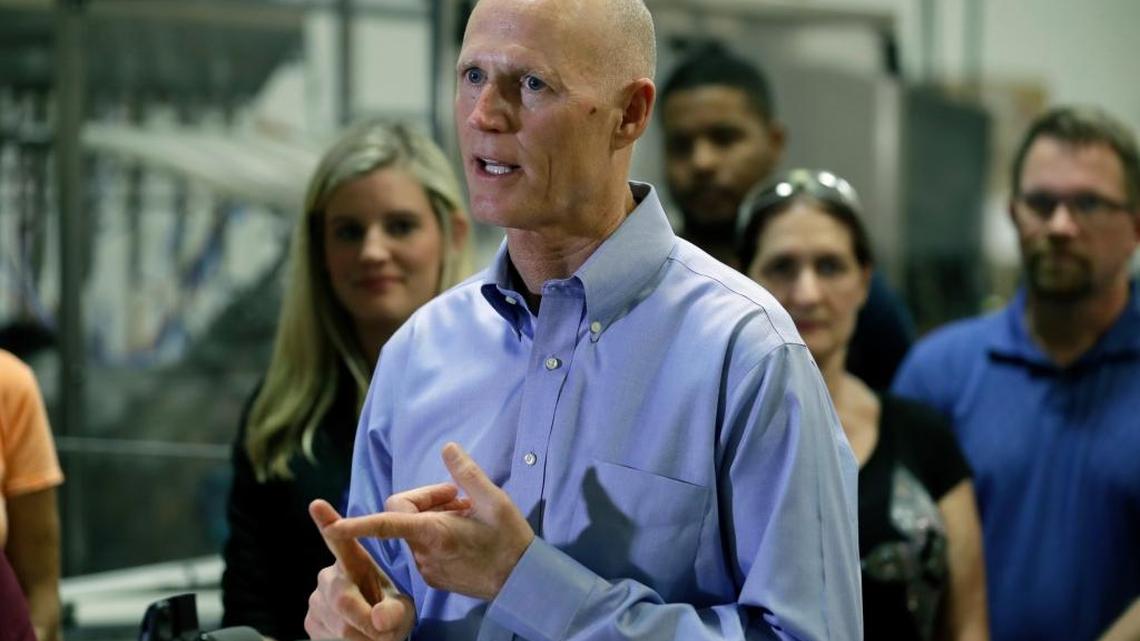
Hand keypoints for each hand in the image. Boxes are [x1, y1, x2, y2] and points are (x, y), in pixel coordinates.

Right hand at [304, 500, 414, 640]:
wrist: (376, 635)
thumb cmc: (390, 613)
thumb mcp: (402, 609)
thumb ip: (394, 612)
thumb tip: (378, 620)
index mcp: (355, 561)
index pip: (340, 540)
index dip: (328, 522)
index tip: (317, 504)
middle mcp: (329, 575)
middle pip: (342, 598)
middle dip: (366, 620)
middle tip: (385, 631)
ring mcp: (316, 597)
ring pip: (340, 624)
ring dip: (364, 636)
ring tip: (376, 634)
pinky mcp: (309, 620)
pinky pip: (330, 637)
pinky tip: (359, 638)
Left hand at [326, 442, 534, 600]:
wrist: (522, 582)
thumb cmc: (510, 540)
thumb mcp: (495, 501)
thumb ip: (467, 473)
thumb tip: (447, 447)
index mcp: (435, 532)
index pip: (386, 524)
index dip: (357, 524)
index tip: (332, 525)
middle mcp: (424, 553)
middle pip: (402, 514)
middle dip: (424, 499)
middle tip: (458, 496)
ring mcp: (427, 568)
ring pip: (413, 530)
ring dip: (433, 516)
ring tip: (466, 515)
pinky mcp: (433, 577)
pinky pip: (422, 546)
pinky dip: (436, 534)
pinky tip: (463, 533)